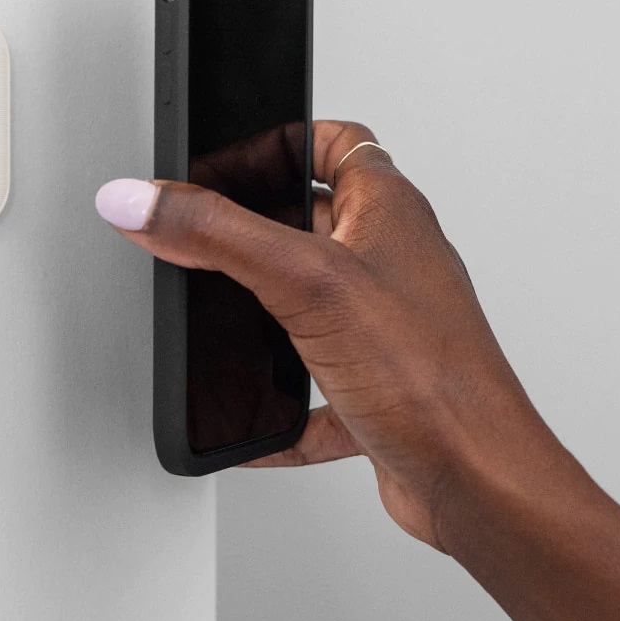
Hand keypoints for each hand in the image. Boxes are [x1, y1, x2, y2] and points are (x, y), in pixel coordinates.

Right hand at [94, 120, 549, 550]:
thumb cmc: (432, 377)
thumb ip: (216, 235)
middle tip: (209, 226)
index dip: (281, 138)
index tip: (231, 156)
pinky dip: (280, 390)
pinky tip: (252, 406)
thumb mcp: (306, 283)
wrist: (477, 482)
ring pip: (313, 294)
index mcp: (387, 212)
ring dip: (267, 300)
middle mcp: (389, 261)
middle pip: (315, 216)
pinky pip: (315, 378)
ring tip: (222, 303)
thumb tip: (142, 200)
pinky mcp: (375, 384)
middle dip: (259, 220)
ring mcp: (384, 324)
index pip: (336, 141)